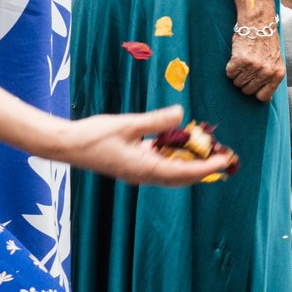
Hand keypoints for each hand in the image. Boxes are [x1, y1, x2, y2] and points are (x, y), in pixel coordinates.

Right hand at [55, 106, 242, 186]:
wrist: (66, 145)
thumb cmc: (93, 135)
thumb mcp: (128, 124)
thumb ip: (156, 120)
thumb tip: (181, 114)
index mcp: (145, 169)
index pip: (184, 172)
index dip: (207, 167)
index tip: (224, 160)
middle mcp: (143, 175)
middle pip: (181, 177)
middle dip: (203, 168)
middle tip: (222, 156)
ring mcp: (137, 172)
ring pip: (171, 172)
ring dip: (188, 163)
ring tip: (205, 150)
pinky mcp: (131, 166)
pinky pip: (159, 166)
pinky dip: (172, 157)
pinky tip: (177, 144)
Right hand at [225, 24, 283, 100]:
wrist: (258, 23)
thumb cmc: (265, 42)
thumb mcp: (276, 62)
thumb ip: (272, 79)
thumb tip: (267, 99)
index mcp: (278, 74)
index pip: (263, 97)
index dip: (255, 92)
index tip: (253, 84)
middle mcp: (267, 71)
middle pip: (248, 91)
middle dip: (244, 82)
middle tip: (247, 69)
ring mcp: (254, 66)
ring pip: (237, 83)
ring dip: (236, 75)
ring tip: (243, 62)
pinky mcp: (240, 60)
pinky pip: (229, 73)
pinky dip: (230, 67)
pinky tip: (236, 58)